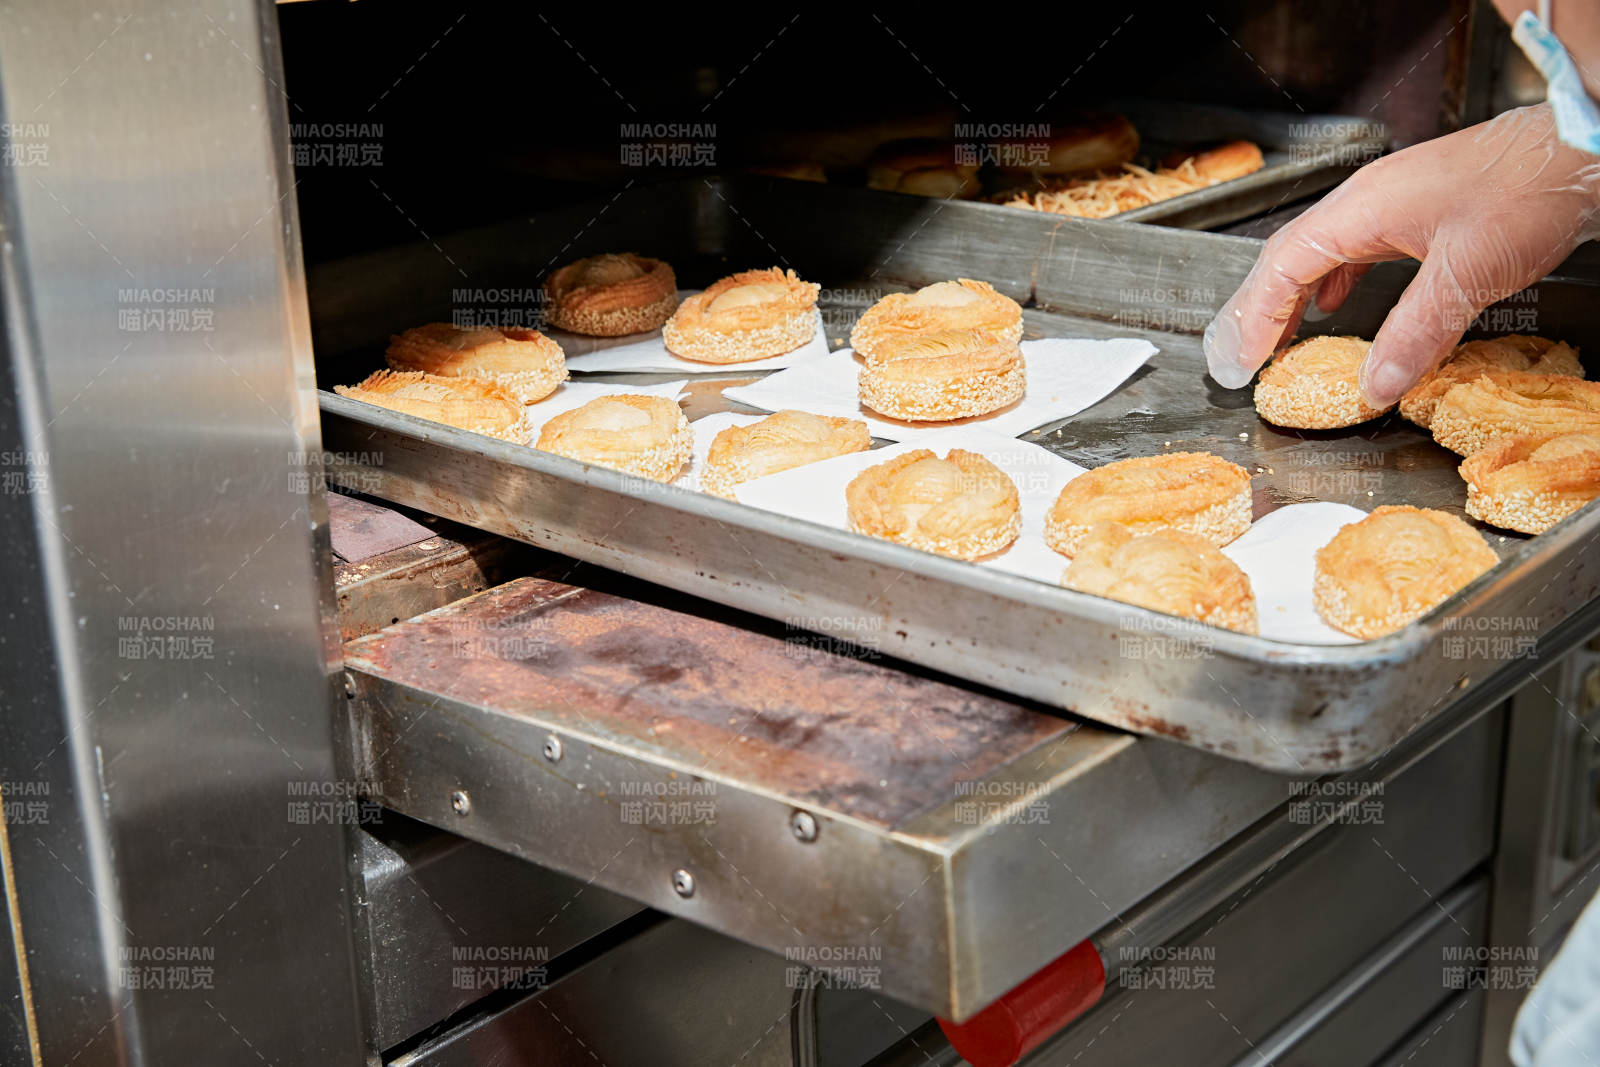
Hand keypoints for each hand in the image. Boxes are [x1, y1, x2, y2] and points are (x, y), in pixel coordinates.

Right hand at [1204, 103, 1599, 406]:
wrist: (1578, 146)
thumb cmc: (1527, 191)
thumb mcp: (1467, 274)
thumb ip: (1414, 335)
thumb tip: (1375, 386)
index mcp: (1360, 209)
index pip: (1282, 268)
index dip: (1253, 319)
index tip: (1239, 364)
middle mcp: (1364, 201)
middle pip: (1287, 258)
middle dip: (1258, 310)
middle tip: (1240, 359)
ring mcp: (1389, 201)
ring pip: (1318, 254)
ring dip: (1291, 298)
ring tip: (1277, 340)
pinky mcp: (1415, 208)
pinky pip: (1352, 250)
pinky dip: (1330, 283)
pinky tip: (1333, 306)